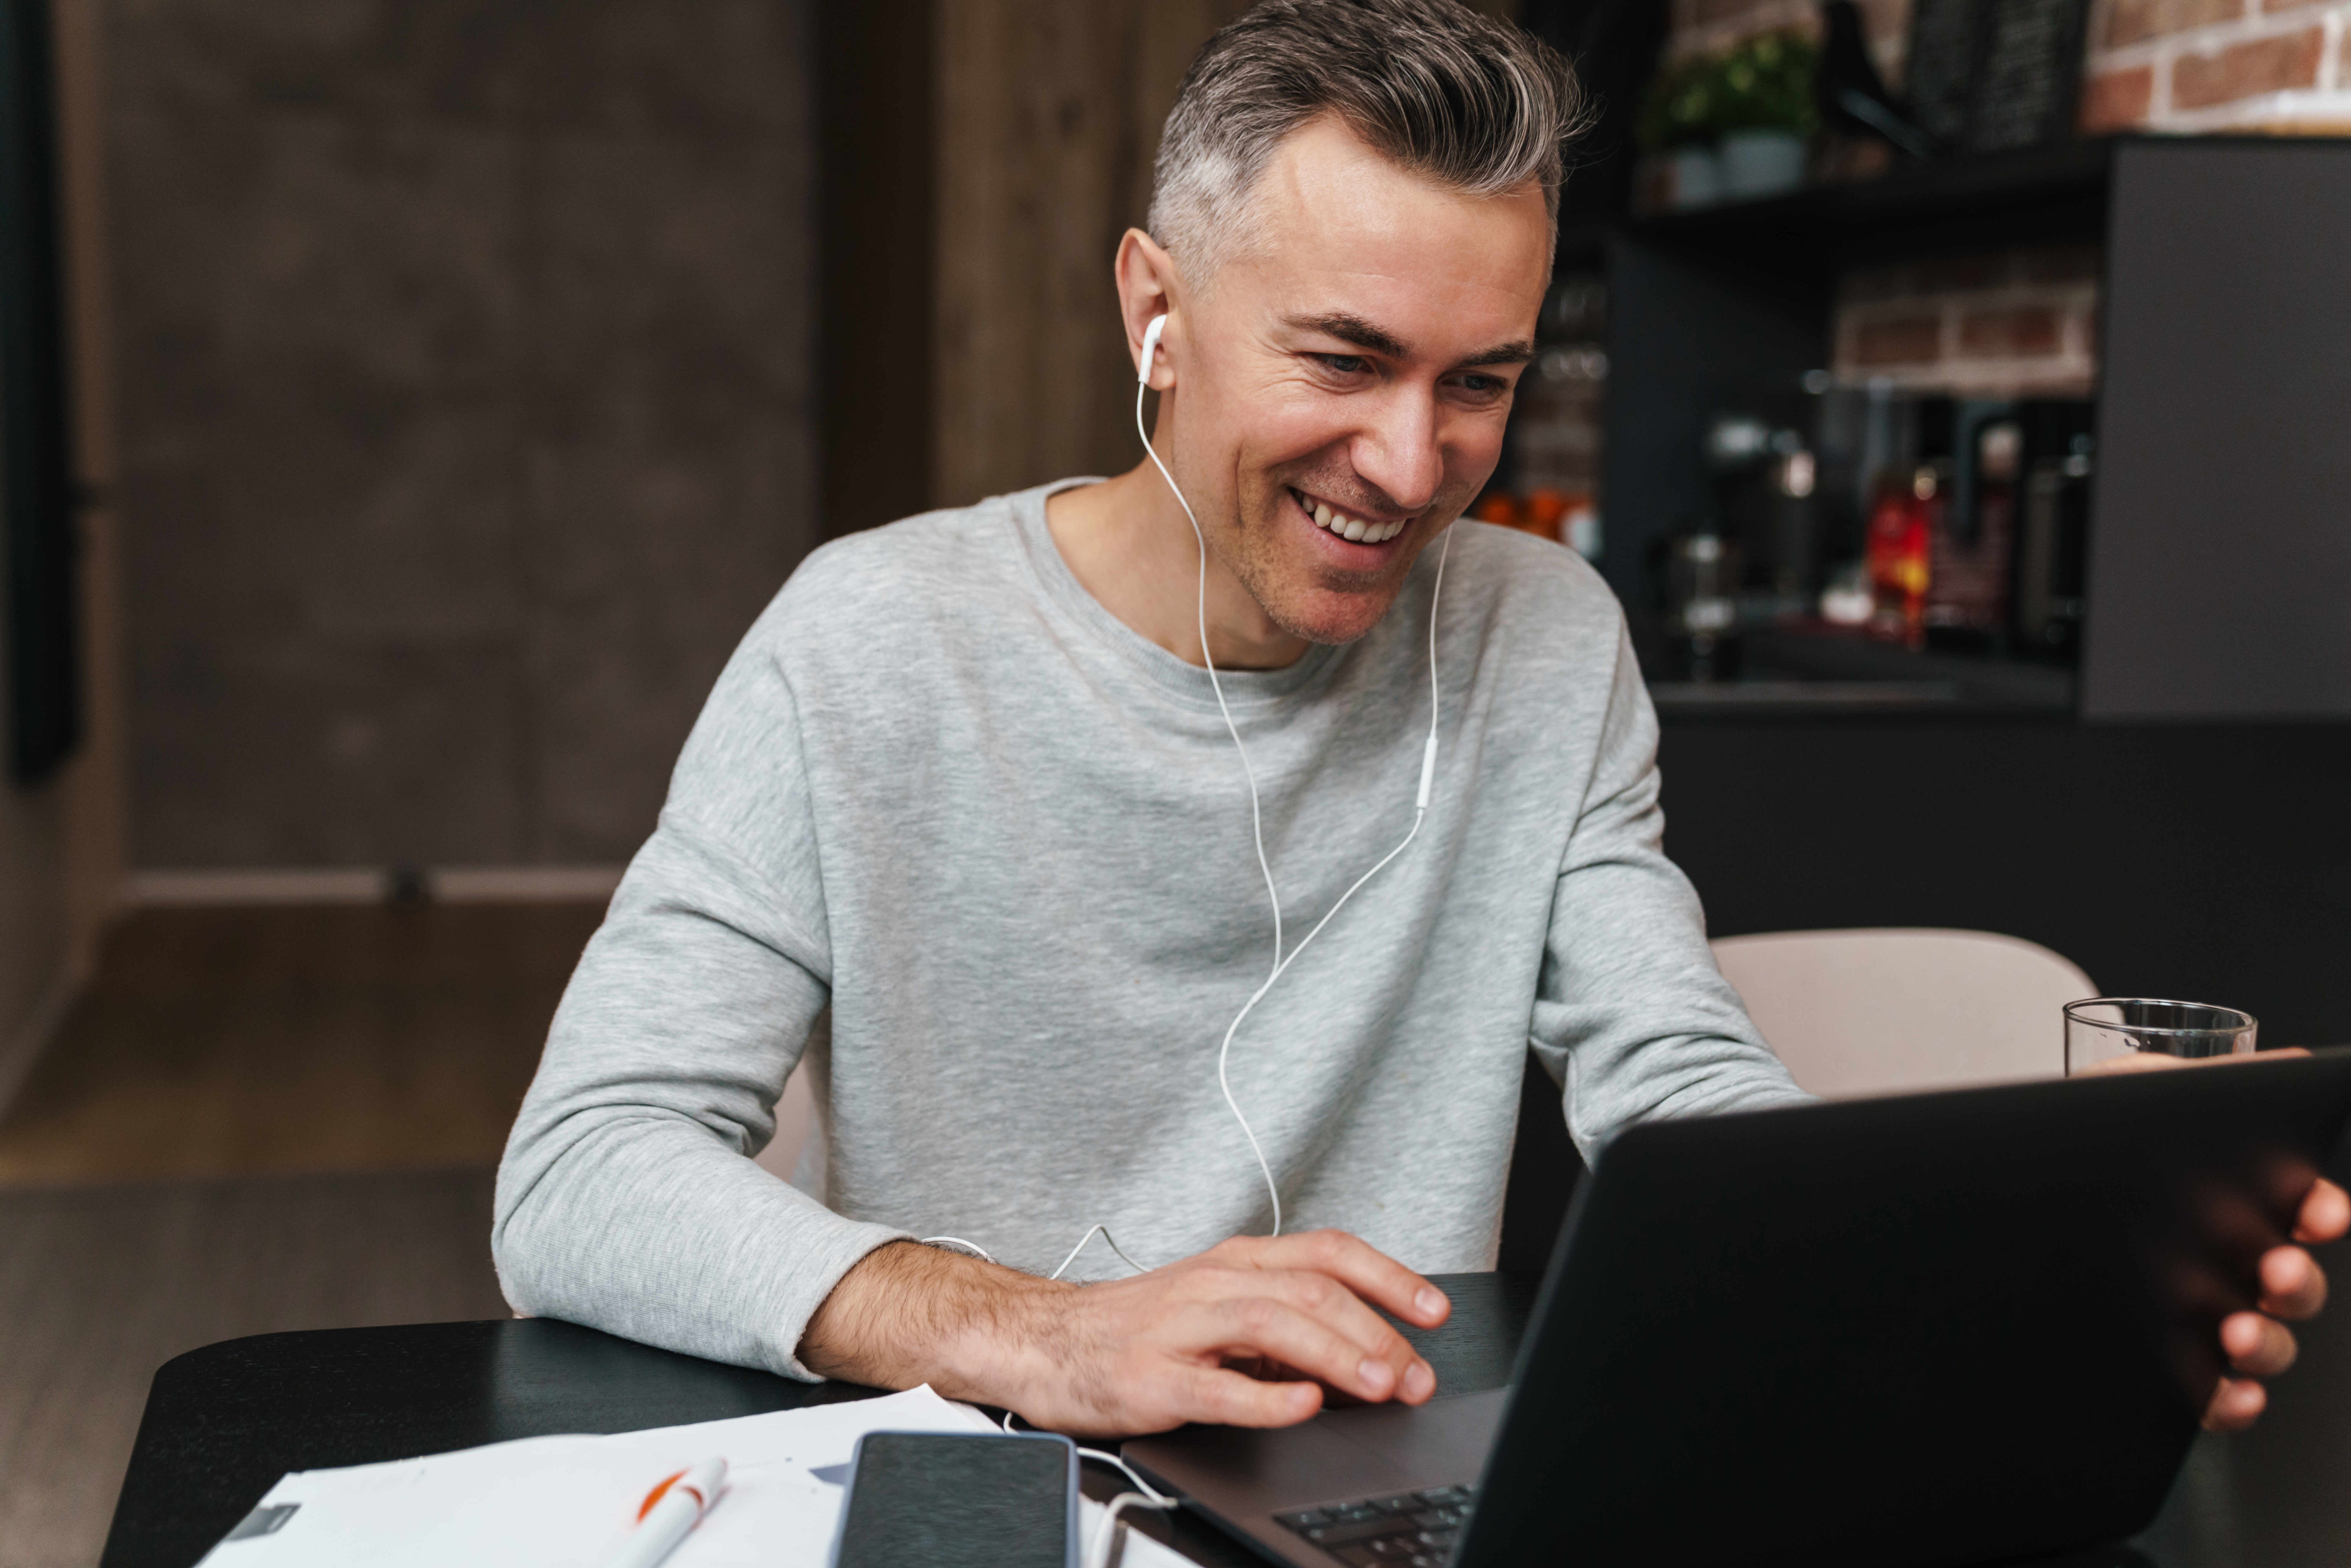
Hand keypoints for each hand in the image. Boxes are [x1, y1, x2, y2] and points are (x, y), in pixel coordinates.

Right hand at [799, 1229, 1449, 1437]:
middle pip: (1313, 1292)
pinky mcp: (1151, 1375)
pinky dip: (1264, 1396)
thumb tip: (1365, 1350)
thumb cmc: (1138, 1326)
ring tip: (1379, 1383)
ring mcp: (1181, 1327)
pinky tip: (1301, 1406)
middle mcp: (1214, 1283)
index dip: (1389, 1277)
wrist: (1042, 1340)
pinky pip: (1215, 1384)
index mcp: (1237, 1262)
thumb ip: (1284, 1321)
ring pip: (1272, 1326)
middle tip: (1417, 1373)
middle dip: (1377, 1332)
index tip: (1435, 1309)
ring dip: (1336, 1355)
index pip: (1329, 1253)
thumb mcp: (1218, 1306)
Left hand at [2078, 1048, 2350, 1428]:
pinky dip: (2231, 1400)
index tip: (2319, 1211)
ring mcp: (2205, 1315)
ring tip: (2235, 1332)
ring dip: (2266, 1343)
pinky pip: (2217, 1394)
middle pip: (2294, 1285)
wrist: (2006, 1187)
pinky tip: (2228, 1393)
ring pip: (2266, 1343)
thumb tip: (2287, 1062)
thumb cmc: (2079, 1139)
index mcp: (2235, 1200)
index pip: (2305, 1210)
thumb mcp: (2134, 1095)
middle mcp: (2231, 1262)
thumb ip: (2206, 1083)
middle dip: (2297, 1283)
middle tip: (2275, 1272)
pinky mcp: (2170, 1360)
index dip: (2322, 1211)